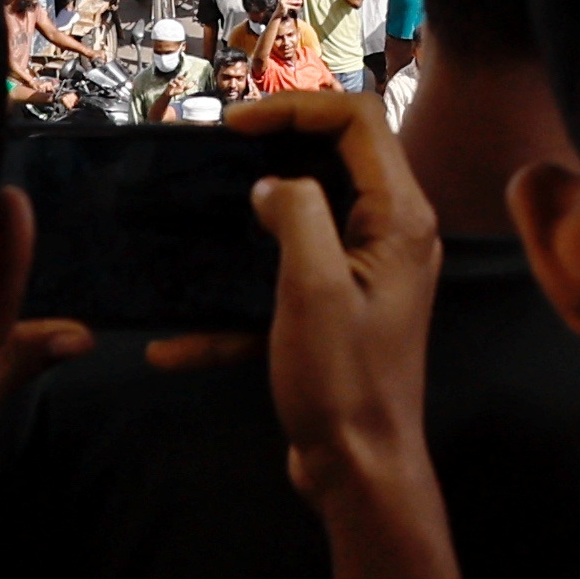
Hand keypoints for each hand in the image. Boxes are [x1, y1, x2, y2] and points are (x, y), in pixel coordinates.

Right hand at [156, 91, 444, 512]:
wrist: (360, 471)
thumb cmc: (345, 381)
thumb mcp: (313, 289)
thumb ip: (297, 216)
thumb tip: (272, 184)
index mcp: (399, 216)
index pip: (359, 119)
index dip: (296, 107)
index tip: (234, 124)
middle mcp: (391, 234)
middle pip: (335, 156)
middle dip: (273, 149)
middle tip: (215, 155)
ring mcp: (365, 272)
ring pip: (303, 219)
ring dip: (249, 221)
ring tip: (197, 221)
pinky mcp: (338, 309)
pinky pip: (283, 282)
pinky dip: (235, 305)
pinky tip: (180, 342)